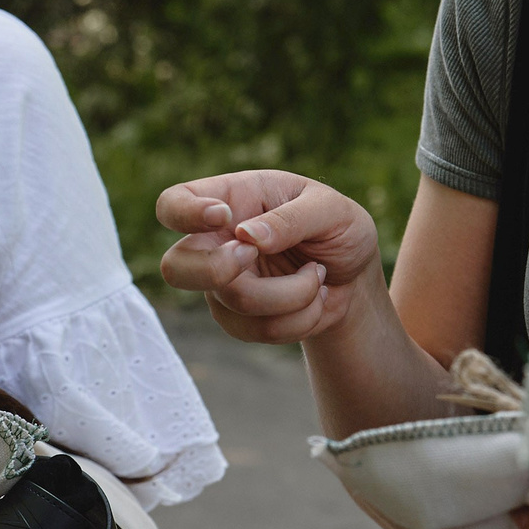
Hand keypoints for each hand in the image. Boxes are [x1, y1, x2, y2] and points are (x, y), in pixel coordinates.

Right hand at [156, 170, 381, 343]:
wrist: (354, 275)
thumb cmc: (338, 227)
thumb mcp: (330, 210)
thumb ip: (291, 218)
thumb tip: (248, 236)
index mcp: (232, 198)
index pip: (174, 203)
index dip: (184, 214)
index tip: (223, 216)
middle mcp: (217, 242)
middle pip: (176, 267)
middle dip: (220, 270)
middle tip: (257, 255)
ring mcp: (223, 284)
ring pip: (232, 302)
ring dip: (291, 294)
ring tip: (318, 275)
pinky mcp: (240, 318)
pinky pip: (257, 330)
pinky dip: (299, 319)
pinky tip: (316, 297)